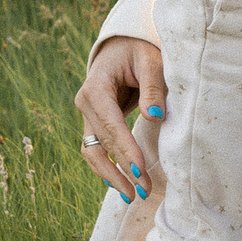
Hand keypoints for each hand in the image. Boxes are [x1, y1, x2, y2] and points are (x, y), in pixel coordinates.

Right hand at [74, 35, 162, 197]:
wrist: (122, 45)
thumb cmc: (139, 49)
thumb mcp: (150, 60)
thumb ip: (152, 88)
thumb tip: (155, 117)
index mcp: (96, 85)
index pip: (111, 123)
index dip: (124, 148)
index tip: (140, 169)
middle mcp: (86, 102)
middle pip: (102, 142)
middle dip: (122, 167)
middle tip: (144, 189)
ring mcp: (87, 114)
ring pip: (93, 152)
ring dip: (111, 175)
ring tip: (132, 195)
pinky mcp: (94, 123)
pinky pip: (96, 150)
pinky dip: (107, 168)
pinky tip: (121, 185)